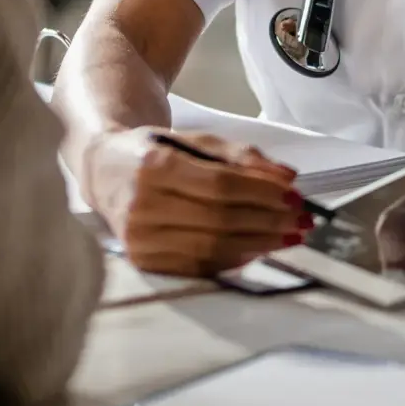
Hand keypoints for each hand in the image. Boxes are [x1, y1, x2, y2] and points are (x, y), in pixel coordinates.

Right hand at [82, 126, 311, 275]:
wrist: (101, 170)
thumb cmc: (152, 151)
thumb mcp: (191, 140)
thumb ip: (238, 155)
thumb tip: (287, 177)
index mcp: (153, 165)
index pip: (220, 186)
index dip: (262, 194)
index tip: (296, 197)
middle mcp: (142, 204)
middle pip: (220, 220)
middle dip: (269, 221)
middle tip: (303, 221)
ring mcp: (140, 237)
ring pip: (213, 247)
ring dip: (259, 245)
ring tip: (289, 237)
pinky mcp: (143, 260)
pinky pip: (199, 265)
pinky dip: (235, 259)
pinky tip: (258, 250)